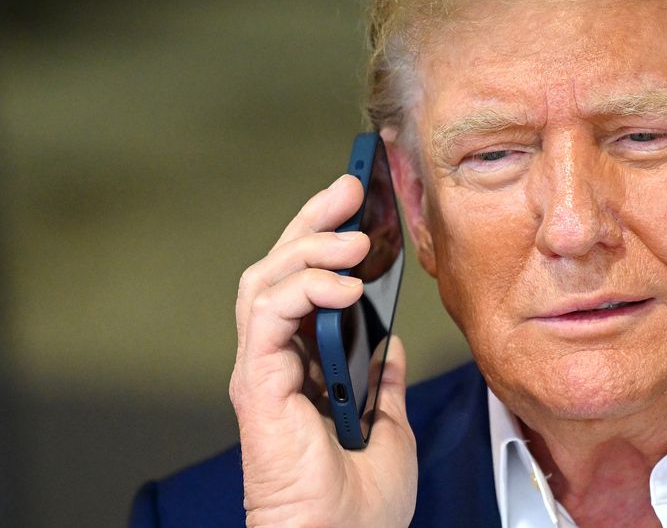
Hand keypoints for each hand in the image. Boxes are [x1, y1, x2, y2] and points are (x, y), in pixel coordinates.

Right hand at [229, 175, 416, 526]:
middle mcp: (279, 361)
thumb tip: (390, 342)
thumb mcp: (388, 423)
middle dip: (313, 221)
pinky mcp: (258, 383)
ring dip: (310, 247)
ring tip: (356, 240)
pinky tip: (344, 286)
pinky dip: (303, 289)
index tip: (364, 206)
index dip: (328, 239)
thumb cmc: (360, 503)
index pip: (306, 283)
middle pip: (279, 268)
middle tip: (349, 188)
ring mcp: (263, 369)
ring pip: (265, 280)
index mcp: (307, 366)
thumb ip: (382, 379)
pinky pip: (267, 315)